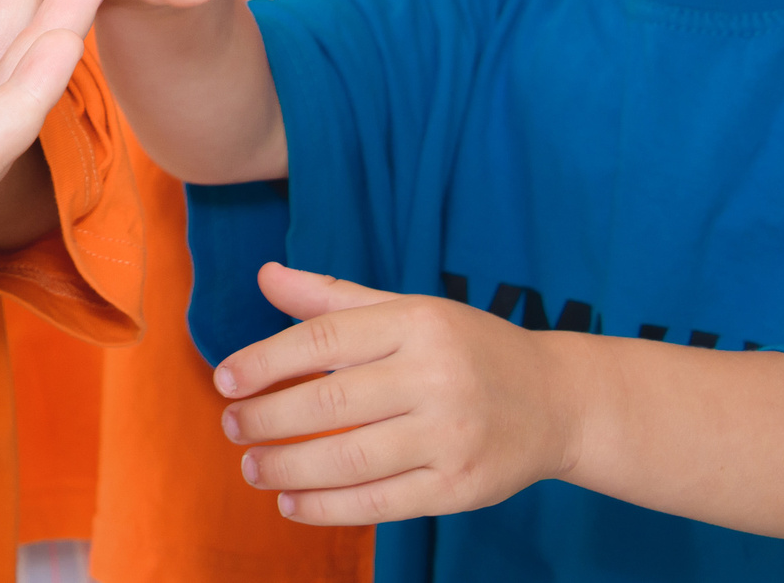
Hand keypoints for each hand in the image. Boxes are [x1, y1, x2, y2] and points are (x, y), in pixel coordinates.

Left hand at [214, 263, 575, 525]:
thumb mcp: (406, 309)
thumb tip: (264, 275)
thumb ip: (332, 297)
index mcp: (415, 323)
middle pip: (330, 405)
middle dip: (268, 419)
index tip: (225, 380)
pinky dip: (328, 507)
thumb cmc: (465, 348)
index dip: (265, 361)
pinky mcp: (461, 486)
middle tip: (232, 427)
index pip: (323, 341)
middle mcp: (434, 377)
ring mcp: (451, 436)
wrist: (558, 399)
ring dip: (288, 468)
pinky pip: (380, 502)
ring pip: (349, 459)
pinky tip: (291, 503)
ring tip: (252, 467)